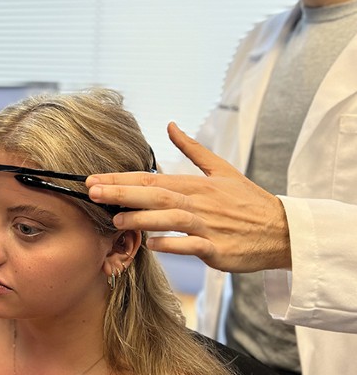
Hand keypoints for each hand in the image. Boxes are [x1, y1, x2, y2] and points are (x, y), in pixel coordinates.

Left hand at [85, 122, 291, 272]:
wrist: (283, 230)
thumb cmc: (248, 200)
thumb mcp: (222, 168)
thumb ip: (192, 149)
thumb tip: (170, 125)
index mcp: (195, 184)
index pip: (151, 178)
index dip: (121, 178)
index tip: (93, 178)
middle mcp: (199, 203)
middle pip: (155, 194)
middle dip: (122, 193)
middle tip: (92, 192)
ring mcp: (208, 226)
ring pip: (170, 219)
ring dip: (142, 218)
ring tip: (116, 220)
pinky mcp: (218, 249)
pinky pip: (191, 246)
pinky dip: (172, 244)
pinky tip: (151, 244)